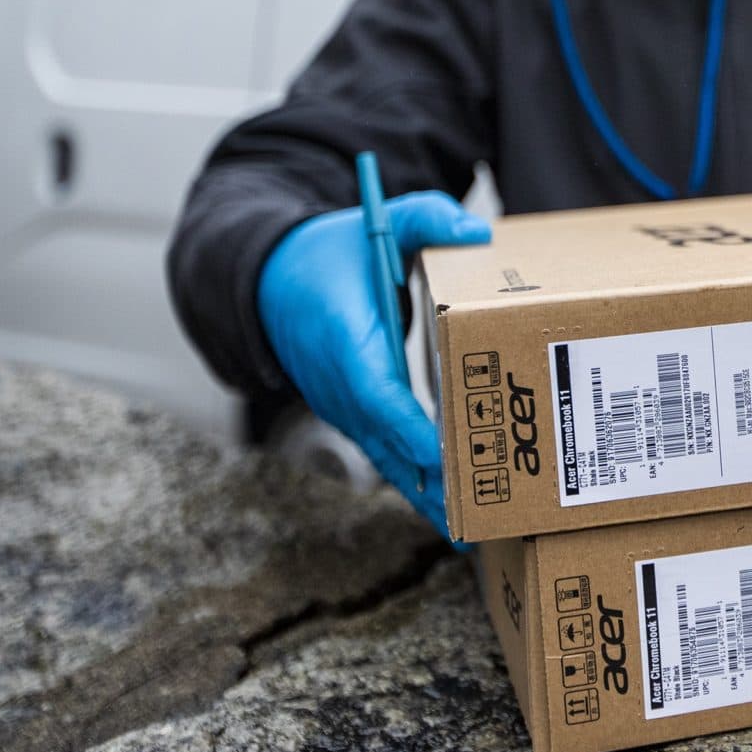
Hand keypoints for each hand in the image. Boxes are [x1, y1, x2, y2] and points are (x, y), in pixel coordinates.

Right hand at [258, 191, 490, 533]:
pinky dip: (415, 485)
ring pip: (386, 458)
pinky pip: (385, 455)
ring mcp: (343, 406)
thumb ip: (426, 217)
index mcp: (344, 337)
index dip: (408, 425)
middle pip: (386, 441)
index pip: (375, 390)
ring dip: (425, 496)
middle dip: (430, 479)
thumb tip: (475, 232)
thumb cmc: (336, 252)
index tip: (443, 454)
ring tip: (472, 533)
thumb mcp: (381, 220)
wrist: (274, 280)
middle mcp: (339, 382)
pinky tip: (450, 517)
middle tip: (476, 515)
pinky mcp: (353, 416)